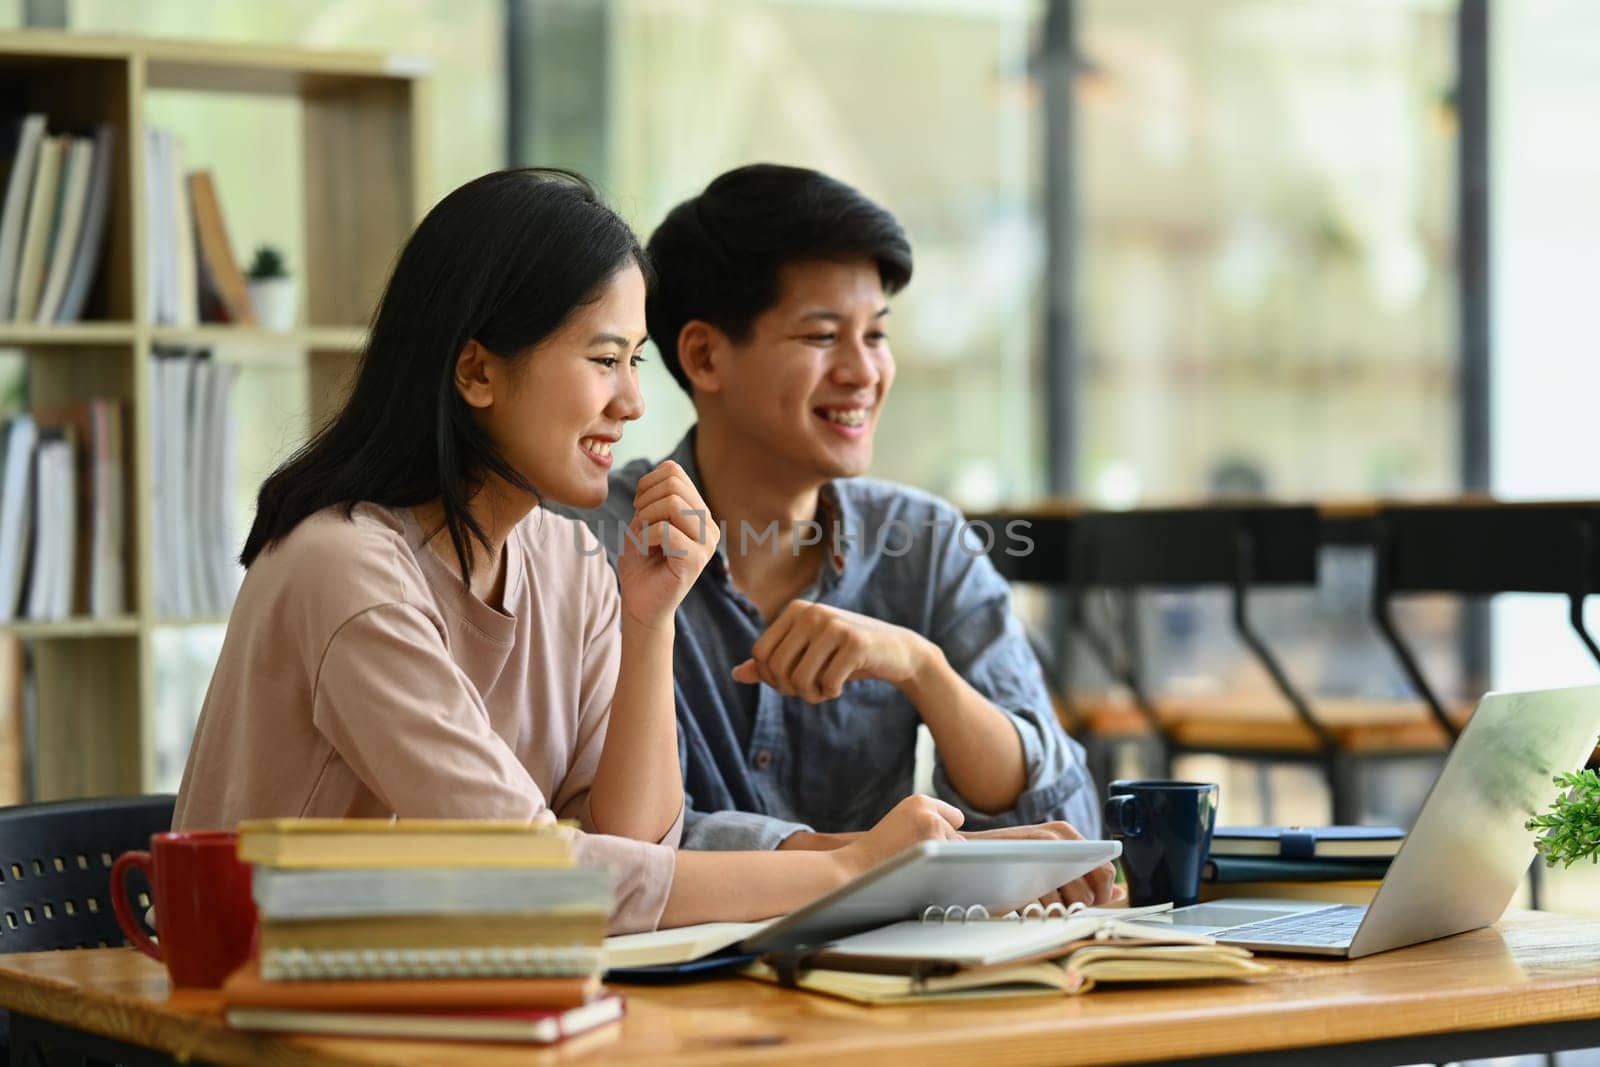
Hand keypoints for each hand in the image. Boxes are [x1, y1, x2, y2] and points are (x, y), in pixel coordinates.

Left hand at [614, 460, 718, 629]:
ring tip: (642, 537)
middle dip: (645, 500)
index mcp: (699, 512)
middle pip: (673, 483)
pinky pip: (666, 530)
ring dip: (645, 518)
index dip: (646, 483)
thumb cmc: (641, 563)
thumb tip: (665, 472)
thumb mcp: (645, 521)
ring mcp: (706, 543)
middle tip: (639, 524)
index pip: (674, 471)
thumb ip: (656, 496)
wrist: (641, 604)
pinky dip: (644, 537)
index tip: (638, 507)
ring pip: (672, 503)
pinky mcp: (696, 560)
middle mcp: (709, 525)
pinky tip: (644, 551)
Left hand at [732, 600, 937, 701]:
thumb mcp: (807, 655)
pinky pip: (827, 683)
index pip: (761, 653)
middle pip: (777, 668)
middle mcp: (812, 612)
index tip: (791, 683)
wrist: (896, 651)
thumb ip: (771, 664)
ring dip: (811, 695)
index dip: (770, 678)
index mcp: (795, 610)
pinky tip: (842, 685)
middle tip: (810, 690)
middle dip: (791, 689)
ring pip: (799, 678)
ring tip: (824, 690)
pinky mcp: (856, 642)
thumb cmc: (845, 655)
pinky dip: (831, 693)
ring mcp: (834, 625)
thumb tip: (736, 674)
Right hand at [835, 796, 963, 876]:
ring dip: (942, 861)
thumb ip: (929, 824)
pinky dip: (943, 871)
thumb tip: (964, 842)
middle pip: (959, 836)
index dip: (943, 835)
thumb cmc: (878, 854)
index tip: (924, 845)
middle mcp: (929, 809)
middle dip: (944, 849)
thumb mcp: (902, 824)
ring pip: (957, 851)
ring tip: (913, 865)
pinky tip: (918, 872)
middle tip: (914, 858)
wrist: (855, 868)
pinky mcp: (935, 845)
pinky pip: (953, 864)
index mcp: (919, 801)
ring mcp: (933, 826)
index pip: (955, 818)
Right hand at [962, 822, 1121, 907]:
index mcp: (1066, 833)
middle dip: (1077, 906)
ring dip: (1055, 910)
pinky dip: (1038, 911)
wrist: (961, 855)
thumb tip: (1120, 892)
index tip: (1084, 902)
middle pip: (1092, 892)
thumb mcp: (1049, 862)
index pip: (1106, 870)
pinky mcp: (1026, 871)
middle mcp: (1059, 838)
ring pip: (1072, 902)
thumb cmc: (1008, 863)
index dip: (1101, 894)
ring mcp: (1041, 853)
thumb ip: (1084, 876)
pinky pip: (1048, 906)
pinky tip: (1023, 901)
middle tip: (1053, 901)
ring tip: (1034, 899)